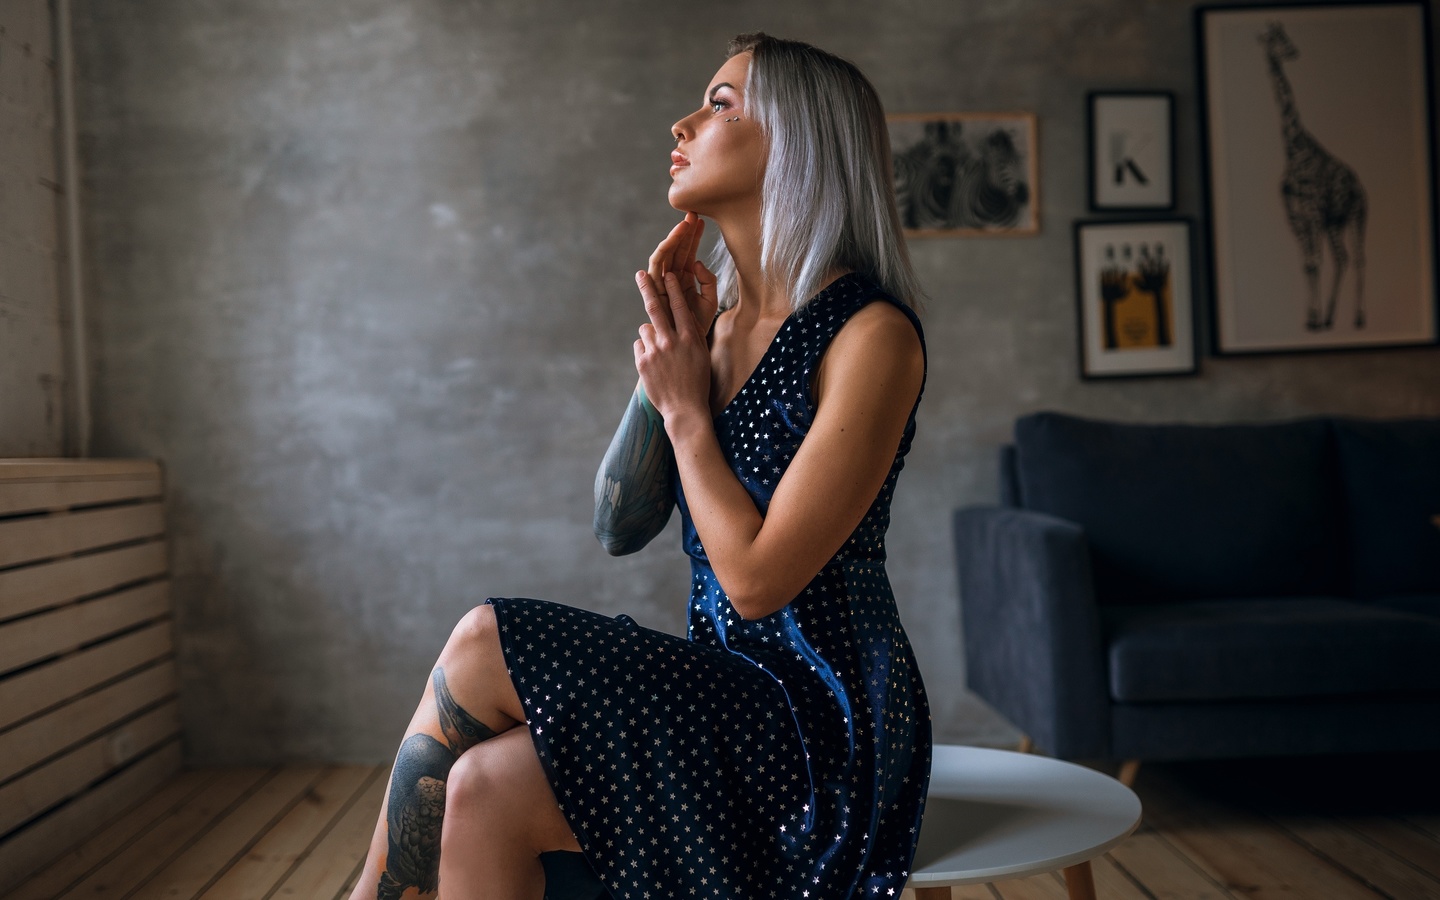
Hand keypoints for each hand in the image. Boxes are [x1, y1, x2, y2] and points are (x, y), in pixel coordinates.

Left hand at [634, 271, 710, 430]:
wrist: (684, 409)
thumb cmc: (697, 381)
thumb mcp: (700, 354)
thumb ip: (689, 334)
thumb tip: (677, 317)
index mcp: (690, 337)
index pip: (679, 305)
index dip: (672, 287)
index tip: (667, 274)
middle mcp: (672, 341)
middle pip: (655, 307)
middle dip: (647, 288)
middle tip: (641, 274)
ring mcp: (655, 351)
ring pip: (646, 329)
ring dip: (650, 335)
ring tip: (661, 353)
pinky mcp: (642, 362)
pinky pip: (640, 345)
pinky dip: (645, 350)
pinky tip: (654, 363)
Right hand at [649, 212, 718, 332]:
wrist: (689, 346)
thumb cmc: (698, 325)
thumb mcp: (710, 301)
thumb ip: (708, 281)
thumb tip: (696, 263)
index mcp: (685, 278)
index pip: (688, 251)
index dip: (693, 236)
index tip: (701, 220)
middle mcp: (672, 278)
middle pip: (676, 250)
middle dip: (683, 232)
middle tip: (692, 214)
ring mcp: (662, 284)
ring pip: (665, 256)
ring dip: (673, 240)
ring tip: (683, 226)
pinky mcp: (655, 293)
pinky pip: (654, 272)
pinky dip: (659, 257)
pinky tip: (668, 243)